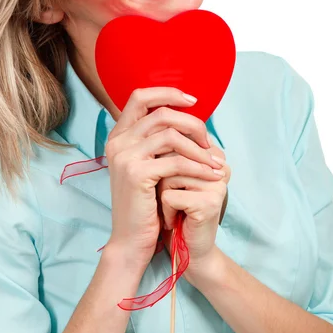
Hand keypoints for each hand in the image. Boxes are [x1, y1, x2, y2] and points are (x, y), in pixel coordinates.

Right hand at [104, 87, 225, 272]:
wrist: (131, 239)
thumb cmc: (145, 203)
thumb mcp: (147, 166)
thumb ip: (156, 141)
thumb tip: (186, 119)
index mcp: (118, 135)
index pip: (140, 96)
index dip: (168, 93)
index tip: (193, 101)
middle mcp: (118, 142)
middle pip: (161, 113)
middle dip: (192, 123)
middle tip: (209, 141)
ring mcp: (124, 157)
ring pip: (171, 135)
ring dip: (199, 148)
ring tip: (214, 161)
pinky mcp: (136, 174)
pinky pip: (176, 161)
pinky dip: (198, 167)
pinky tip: (210, 174)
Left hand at [157, 134, 230, 282]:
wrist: (186, 249)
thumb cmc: (175, 207)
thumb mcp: (170, 172)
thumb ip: (168, 148)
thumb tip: (149, 127)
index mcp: (213, 153)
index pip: (176, 138)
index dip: (163, 161)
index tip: (169, 180)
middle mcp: (219, 164)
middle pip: (171, 154)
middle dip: (161, 176)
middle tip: (169, 195)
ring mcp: (216, 183)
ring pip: (169, 174)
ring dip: (162, 194)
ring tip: (173, 207)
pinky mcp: (209, 202)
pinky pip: (170, 196)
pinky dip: (166, 210)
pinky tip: (174, 220)